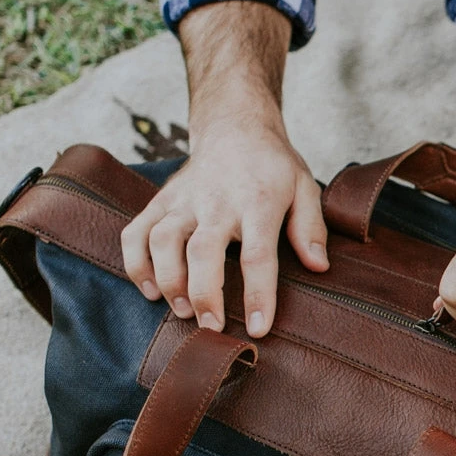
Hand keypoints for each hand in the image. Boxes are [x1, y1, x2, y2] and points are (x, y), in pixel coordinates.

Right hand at [121, 108, 327, 337]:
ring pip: (163, 241)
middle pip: (203, 251)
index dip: (258, 294)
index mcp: (258, 203)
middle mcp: (217, 202)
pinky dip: (136, 263)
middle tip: (210, 327)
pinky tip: (149, 289)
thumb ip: (311, 228)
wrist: (235, 126)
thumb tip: (318, 266)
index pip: (258, 255)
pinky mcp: (161, 200)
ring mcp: (184, 200)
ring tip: (180, 311)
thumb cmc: (273, 167)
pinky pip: (137, 232)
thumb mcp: (305, 188)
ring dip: (167, 280)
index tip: (258, 328)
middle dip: (204, 293)